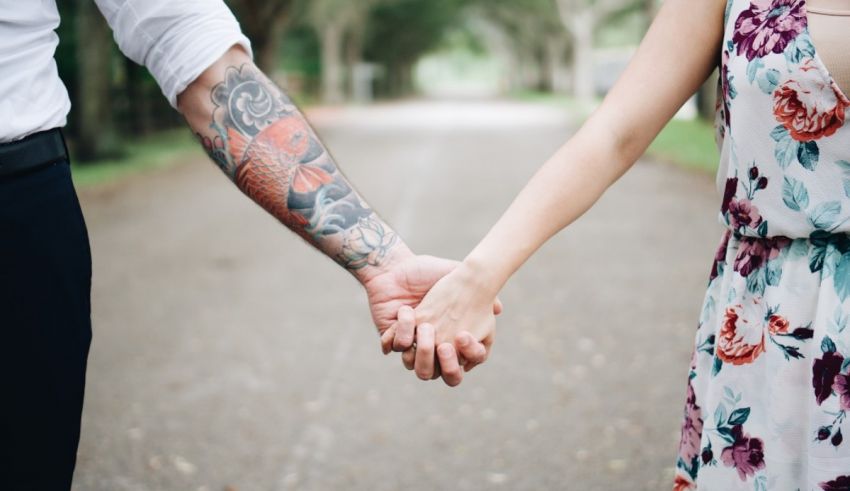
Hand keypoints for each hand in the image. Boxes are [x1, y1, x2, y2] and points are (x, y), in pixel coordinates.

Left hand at [391, 260, 500, 383]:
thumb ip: (474, 289)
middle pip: (437, 373)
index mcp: (448, 337)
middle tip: (444, 345)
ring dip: (421, 350)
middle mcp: (429, 345)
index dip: (466, 356)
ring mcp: (409, 342)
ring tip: (425, 326)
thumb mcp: (456, 278)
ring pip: (413, 365)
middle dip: (443, 364)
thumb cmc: (429, 272)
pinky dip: (399, 336)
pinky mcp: (391, 335)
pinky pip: (393, 346)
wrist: (398, 266)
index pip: (460, 364)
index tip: (463, 335)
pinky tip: (407, 314)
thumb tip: (498, 308)